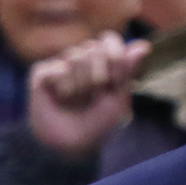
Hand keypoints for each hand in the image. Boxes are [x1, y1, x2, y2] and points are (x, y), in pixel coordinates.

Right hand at [25, 31, 151, 161]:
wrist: (70, 145)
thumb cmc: (97, 123)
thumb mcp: (118, 96)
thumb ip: (127, 70)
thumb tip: (144, 45)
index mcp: (100, 60)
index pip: (109, 40)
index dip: (114, 59)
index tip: (113, 82)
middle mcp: (80, 58)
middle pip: (92, 48)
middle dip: (97, 77)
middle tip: (91, 97)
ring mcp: (59, 64)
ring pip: (75, 57)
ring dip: (80, 86)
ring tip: (75, 101)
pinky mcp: (41, 73)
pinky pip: (57, 70)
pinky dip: (63, 89)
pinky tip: (59, 99)